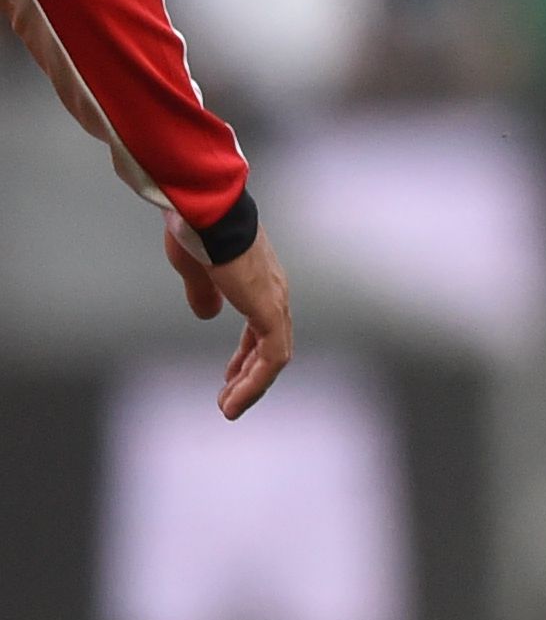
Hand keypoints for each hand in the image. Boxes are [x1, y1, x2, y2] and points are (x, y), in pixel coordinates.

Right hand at [166, 216, 292, 417]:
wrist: (205, 211)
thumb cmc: (197, 230)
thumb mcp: (197, 270)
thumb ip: (204, 292)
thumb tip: (208, 313)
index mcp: (258, 281)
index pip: (262, 326)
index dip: (246, 354)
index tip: (230, 377)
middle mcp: (274, 292)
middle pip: (271, 343)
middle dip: (250, 374)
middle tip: (229, 398)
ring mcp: (275, 301)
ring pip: (274, 356)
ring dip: (252, 385)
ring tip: (230, 408)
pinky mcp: (270, 311)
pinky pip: (272, 357)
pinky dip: (255, 382)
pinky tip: (233, 400)